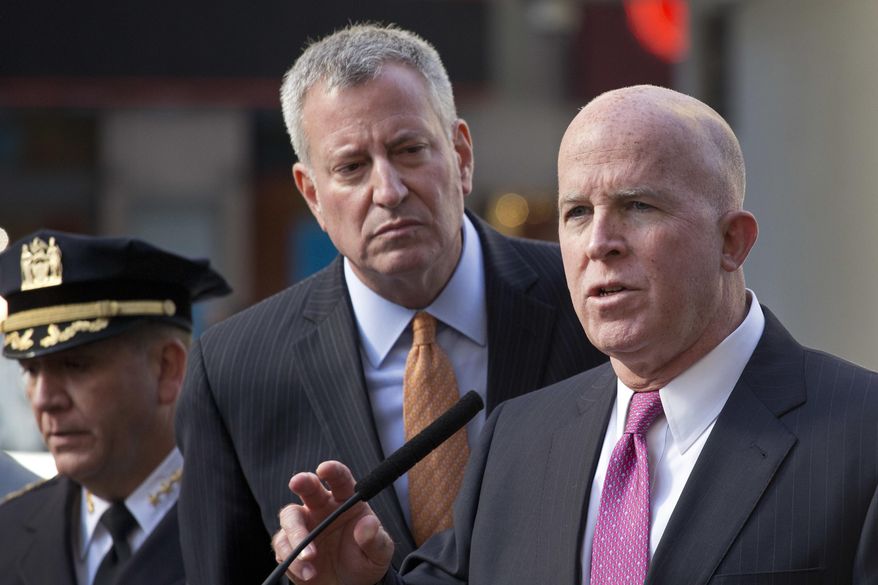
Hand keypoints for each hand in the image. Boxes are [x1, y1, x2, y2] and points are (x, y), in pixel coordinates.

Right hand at [272, 461, 394, 584]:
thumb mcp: (379, 553)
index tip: (325, 469)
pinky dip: (293, 561)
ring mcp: (304, 525)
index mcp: (345, 501)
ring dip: (296, 534)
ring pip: (290, 517)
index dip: (332, 470)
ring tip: (311, 557)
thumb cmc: (365, 561)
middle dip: (302, 481)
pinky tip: (309, 573)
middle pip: (308, 487)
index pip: (340, 479)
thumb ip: (375, 538)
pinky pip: (283, 547)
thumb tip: (368, 523)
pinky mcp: (290, 546)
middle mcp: (321, 507)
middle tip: (296, 482)